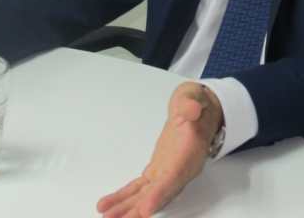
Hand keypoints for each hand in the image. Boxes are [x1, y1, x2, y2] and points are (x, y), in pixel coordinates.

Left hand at [97, 81, 223, 217]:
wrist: (196, 111)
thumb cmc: (195, 105)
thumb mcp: (194, 97)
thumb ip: (191, 104)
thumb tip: (189, 109)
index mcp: (191, 152)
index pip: (175, 177)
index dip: (160, 194)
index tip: (146, 208)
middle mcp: (180, 169)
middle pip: (159, 194)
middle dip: (139, 210)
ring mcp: (167, 173)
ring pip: (147, 196)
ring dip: (127, 208)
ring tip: (107, 216)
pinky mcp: (156, 172)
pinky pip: (139, 188)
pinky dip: (123, 197)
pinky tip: (108, 205)